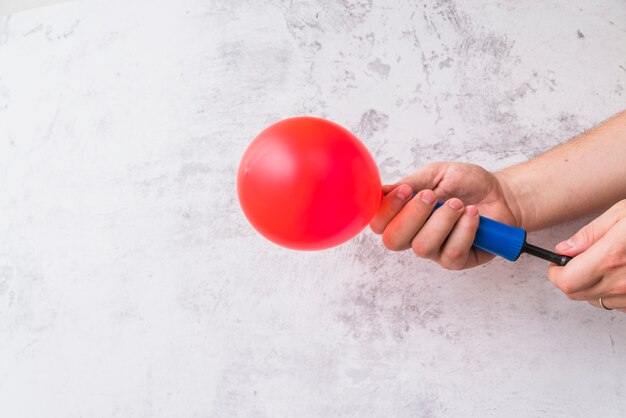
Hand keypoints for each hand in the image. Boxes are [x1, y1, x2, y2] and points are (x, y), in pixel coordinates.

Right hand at [370, 162, 518, 268]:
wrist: (501, 194)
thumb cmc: (467, 184)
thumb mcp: (436, 174)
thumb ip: (410, 183)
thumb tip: (382, 191)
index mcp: (404, 215)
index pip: (379, 223)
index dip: (387, 209)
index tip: (406, 190)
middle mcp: (414, 235)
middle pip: (393, 240)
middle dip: (412, 215)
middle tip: (431, 197)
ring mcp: (435, 250)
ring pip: (422, 246)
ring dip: (442, 221)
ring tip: (459, 204)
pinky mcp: (457, 260)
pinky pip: (451, 252)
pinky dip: (464, 229)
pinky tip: (473, 215)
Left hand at [549, 200, 625, 312]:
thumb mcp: (624, 214)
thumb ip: (591, 234)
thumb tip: (564, 249)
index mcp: (612, 257)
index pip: (566, 281)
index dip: (556, 273)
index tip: (557, 263)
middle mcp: (623, 282)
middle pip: (577, 294)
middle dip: (570, 279)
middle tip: (577, 261)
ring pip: (597, 300)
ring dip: (593, 286)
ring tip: (608, 263)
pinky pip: (620, 304)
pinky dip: (614, 291)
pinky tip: (625, 272)